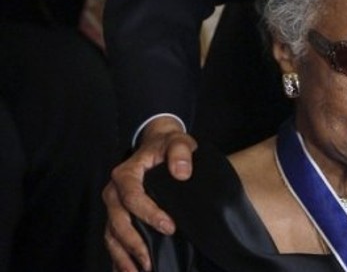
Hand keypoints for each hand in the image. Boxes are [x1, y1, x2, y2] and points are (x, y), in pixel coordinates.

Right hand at [103, 117, 196, 271]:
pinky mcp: (117, 216)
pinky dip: (118, 256)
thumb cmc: (168, 146)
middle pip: (118, 220)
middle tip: (151, 261)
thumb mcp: (179, 142)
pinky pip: (113, 239)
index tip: (169, 227)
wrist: (157, 146)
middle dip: (133, 243)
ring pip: (112, 234)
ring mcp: (114, 206)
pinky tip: (128, 270)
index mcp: (127, 173)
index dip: (148, 214)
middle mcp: (114, 191)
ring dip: (123, 255)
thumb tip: (182, 172)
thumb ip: (181, 152)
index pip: (132, 196)